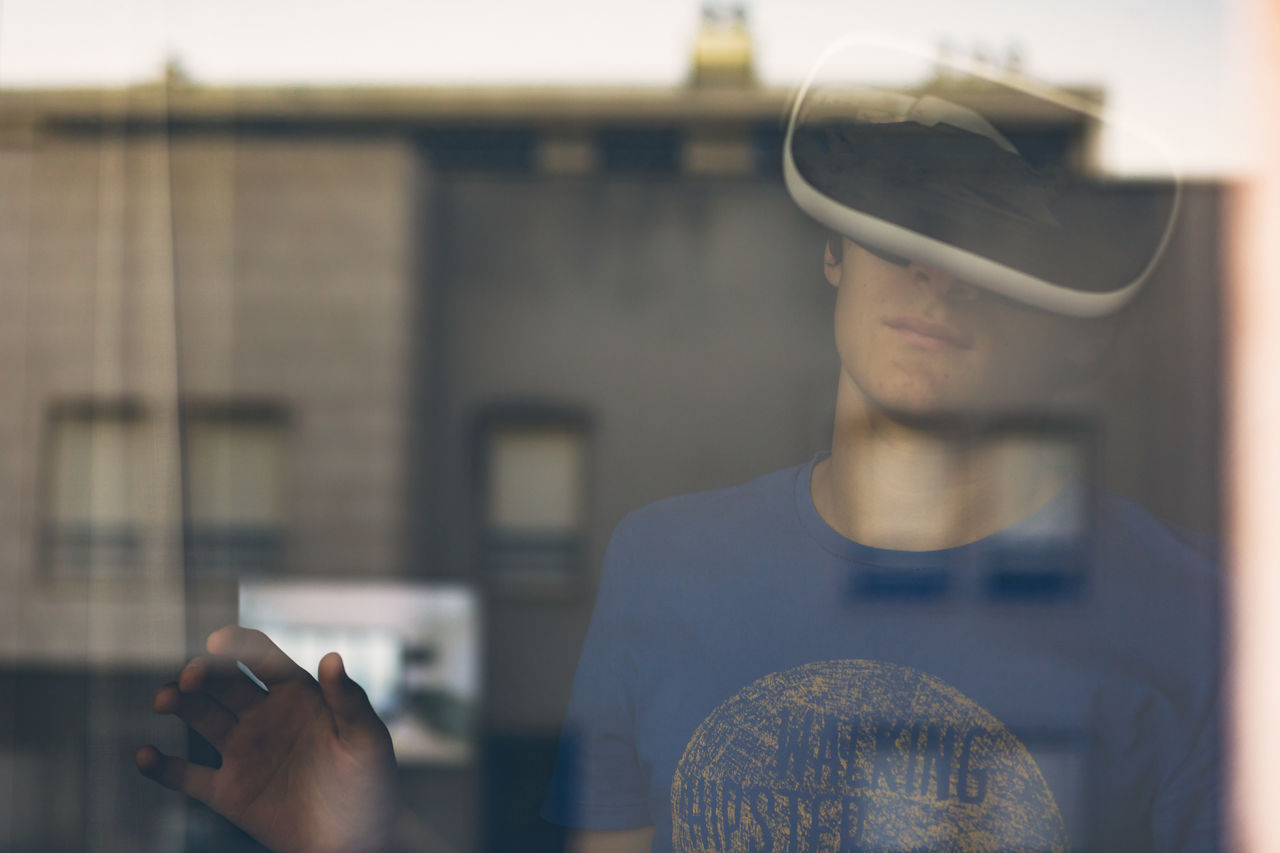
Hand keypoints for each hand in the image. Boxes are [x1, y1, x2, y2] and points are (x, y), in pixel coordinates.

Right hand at [136, 626, 399, 852]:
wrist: (358, 841)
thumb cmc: (371, 785)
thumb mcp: (367, 739)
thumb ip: (349, 699)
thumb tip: (332, 656)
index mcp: (299, 694)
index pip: (262, 657)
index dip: (239, 644)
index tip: (219, 642)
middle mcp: (266, 716)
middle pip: (222, 681)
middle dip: (200, 673)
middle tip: (188, 680)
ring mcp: (244, 751)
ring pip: (199, 716)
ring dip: (178, 703)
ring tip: (165, 700)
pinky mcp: (228, 791)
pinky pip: (185, 774)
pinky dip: (160, 766)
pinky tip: (145, 755)